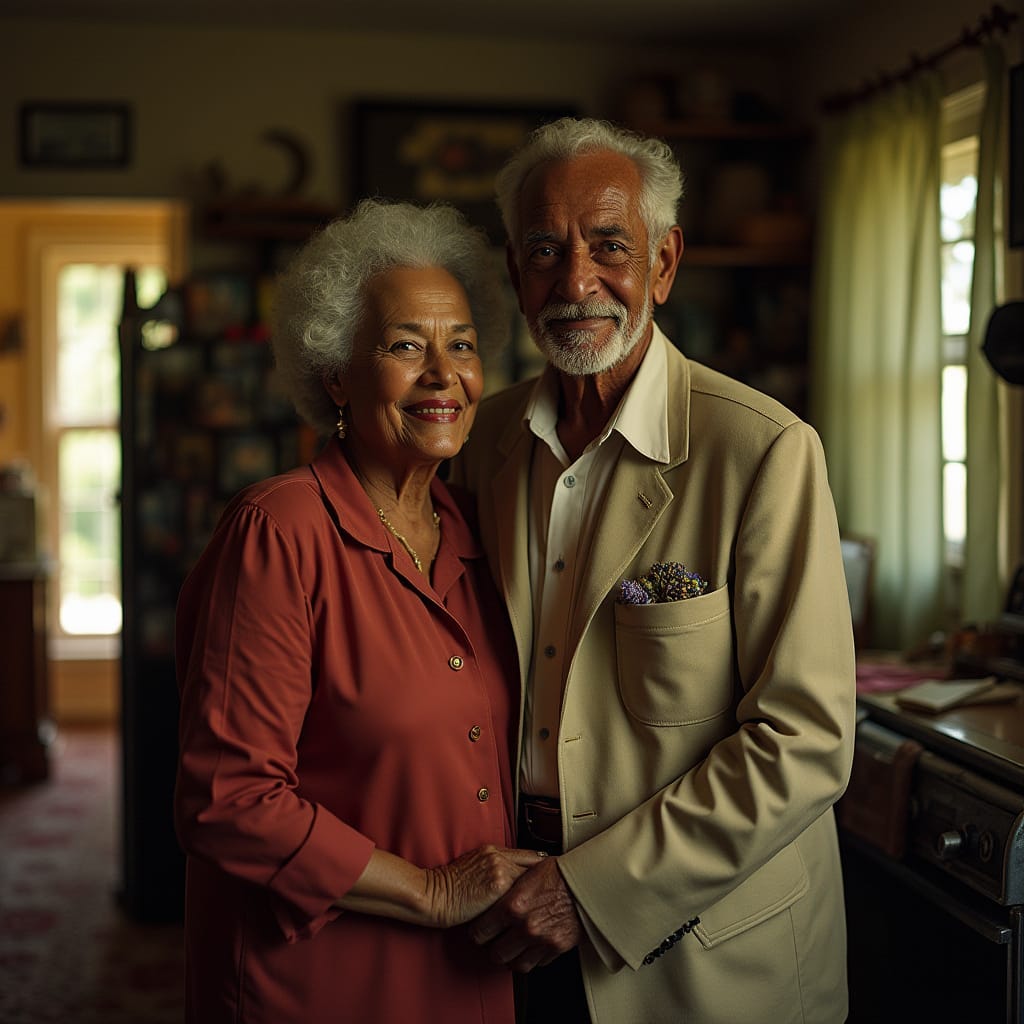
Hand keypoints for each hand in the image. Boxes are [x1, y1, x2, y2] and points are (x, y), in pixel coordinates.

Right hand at [424, 845, 546, 927]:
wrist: (433, 896)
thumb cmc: (448, 888)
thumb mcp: (472, 868)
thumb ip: (493, 868)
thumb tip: (511, 882)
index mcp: (492, 850)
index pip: (527, 855)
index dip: (543, 865)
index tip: (556, 872)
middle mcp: (498, 856)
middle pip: (534, 864)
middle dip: (549, 877)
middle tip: (565, 887)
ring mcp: (500, 869)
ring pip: (531, 879)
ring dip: (544, 891)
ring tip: (558, 901)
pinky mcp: (499, 885)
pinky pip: (523, 893)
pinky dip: (534, 902)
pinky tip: (543, 911)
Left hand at [468, 856, 582, 971]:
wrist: (589, 883)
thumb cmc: (559, 873)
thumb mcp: (527, 871)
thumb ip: (507, 884)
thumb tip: (491, 888)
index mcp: (513, 905)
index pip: (480, 931)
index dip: (477, 931)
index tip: (479, 929)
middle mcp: (525, 927)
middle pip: (495, 953)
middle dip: (492, 948)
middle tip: (493, 941)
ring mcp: (541, 940)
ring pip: (515, 964)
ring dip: (511, 958)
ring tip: (510, 948)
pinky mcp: (556, 948)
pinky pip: (536, 964)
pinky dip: (531, 958)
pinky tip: (530, 947)